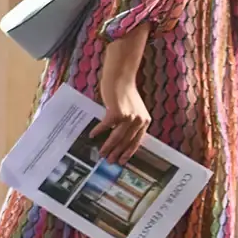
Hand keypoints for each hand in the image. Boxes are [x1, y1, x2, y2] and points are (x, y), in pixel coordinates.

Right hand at [97, 27, 152, 164]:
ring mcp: (129, 118)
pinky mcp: (117, 113)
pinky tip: (92, 136)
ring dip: (108, 146)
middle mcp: (139, 121)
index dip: (128, 152)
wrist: (121, 76)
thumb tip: (116, 134)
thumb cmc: (124, 90)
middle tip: (110, 161)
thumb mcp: (131, 108)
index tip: (122, 160)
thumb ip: (128, 121)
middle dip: (117, 153)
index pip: (137, 141)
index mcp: (145, 121)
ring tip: (101, 153)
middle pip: (126, 142)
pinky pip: (106, 126)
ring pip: (117, 137)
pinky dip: (98, 131)